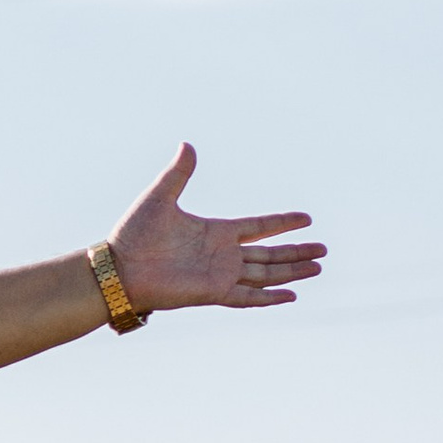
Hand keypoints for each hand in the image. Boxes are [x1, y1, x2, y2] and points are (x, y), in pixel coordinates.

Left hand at [109, 144, 324, 315]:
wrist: (119, 268)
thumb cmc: (134, 234)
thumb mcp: (160, 196)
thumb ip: (179, 173)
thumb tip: (187, 144)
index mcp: (215, 231)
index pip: (259, 226)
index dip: (282, 222)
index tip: (306, 218)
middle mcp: (223, 254)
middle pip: (269, 253)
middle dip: (296, 252)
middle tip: (323, 249)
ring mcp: (221, 274)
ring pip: (266, 274)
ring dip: (292, 271)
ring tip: (318, 267)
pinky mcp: (213, 292)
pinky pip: (248, 297)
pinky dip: (270, 297)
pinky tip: (292, 296)